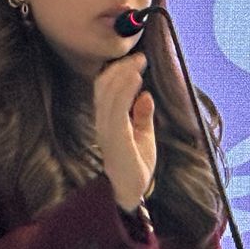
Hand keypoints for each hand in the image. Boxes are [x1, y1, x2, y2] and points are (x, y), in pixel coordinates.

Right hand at [93, 53, 155, 211]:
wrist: (131, 191)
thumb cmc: (135, 164)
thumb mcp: (143, 135)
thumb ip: (142, 115)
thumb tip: (146, 95)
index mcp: (108, 119)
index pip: (105, 88)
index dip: (117, 71)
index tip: (136, 59)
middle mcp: (103, 121)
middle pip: (104, 86)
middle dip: (120, 68)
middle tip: (139, 57)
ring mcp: (106, 129)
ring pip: (108, 93)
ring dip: (123, 75)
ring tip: (138, 63)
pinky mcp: (115, 137)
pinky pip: (117, 109)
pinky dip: (125, 91)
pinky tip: (136, 80)